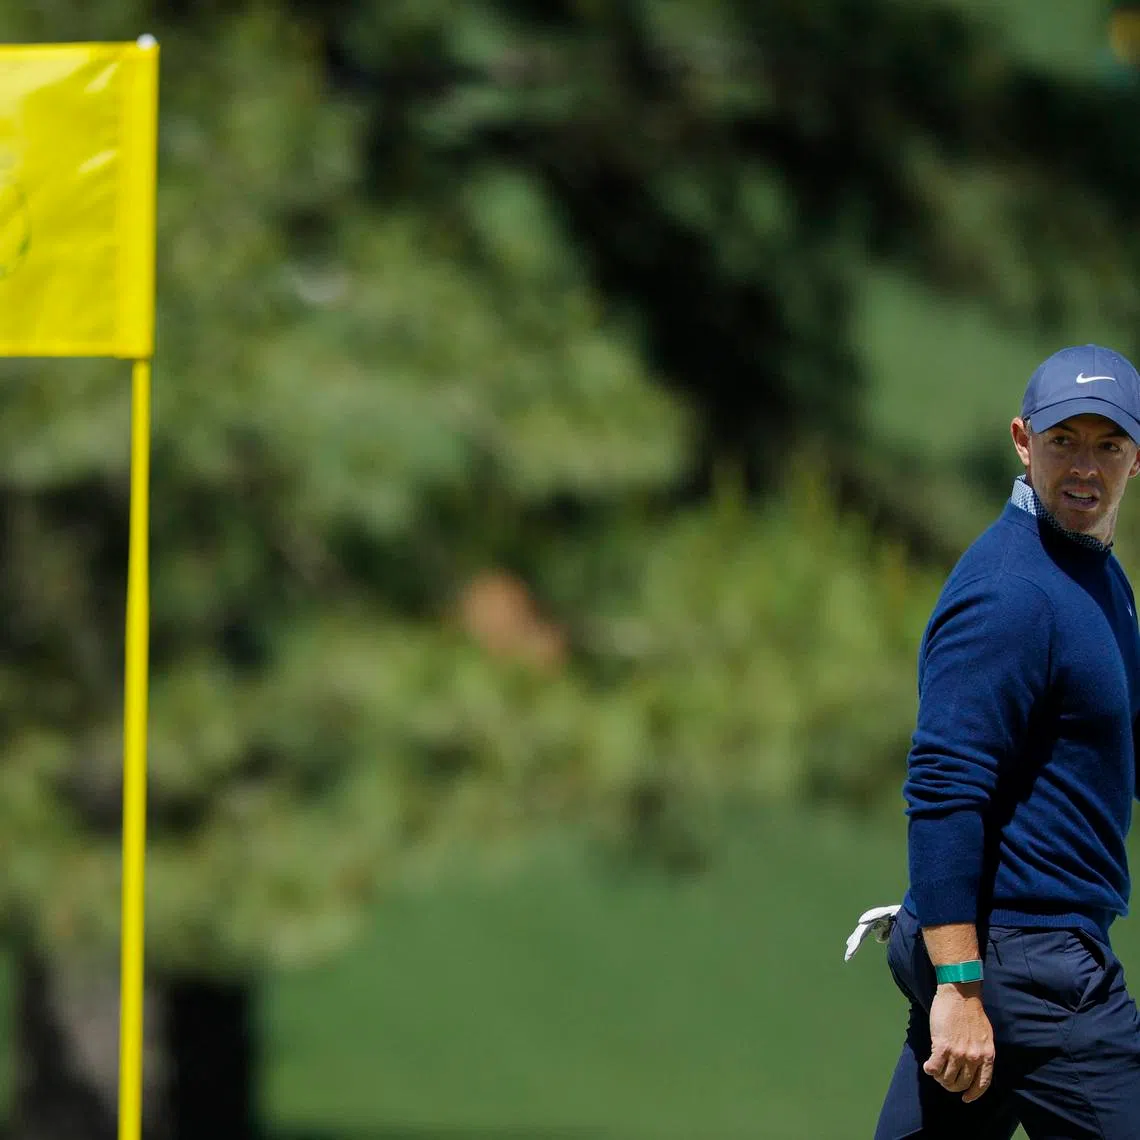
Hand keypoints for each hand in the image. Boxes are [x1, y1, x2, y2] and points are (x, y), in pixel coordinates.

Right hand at [923, 982, 995, 1102]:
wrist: (959, 994)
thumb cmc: (971, 1011)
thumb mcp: (985, 1036)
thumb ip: (981, 1052)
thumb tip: (974, 1065)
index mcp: (987, 1056)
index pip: (982, 1084)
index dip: (973, 1094)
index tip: (965, 1098)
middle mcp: (974, 1058)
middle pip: (961, 1083)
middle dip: (951, 1085)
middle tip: (944, 1080)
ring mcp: (958, 1053)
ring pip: (947, 1078)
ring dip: (939, 1078)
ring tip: (935, 1071)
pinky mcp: (942, 1046)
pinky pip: (934, 1067)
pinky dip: (930, 1070)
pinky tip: (928, 1066)